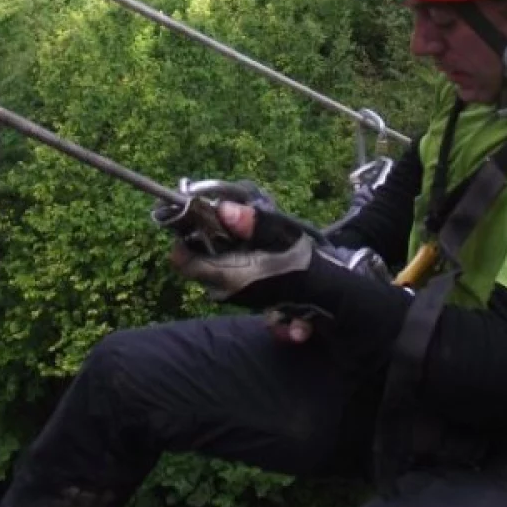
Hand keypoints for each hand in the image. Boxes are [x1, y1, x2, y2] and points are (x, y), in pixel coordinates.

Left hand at [174, 202, 312, 342]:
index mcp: (226, 275)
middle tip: (226, 223)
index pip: (182, 260)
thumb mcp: (281, 234)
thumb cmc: (301, 263)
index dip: (184, 236)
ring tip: (243, 236)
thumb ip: (252, 222)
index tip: (196, 218)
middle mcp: (222, 290)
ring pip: (209, 267)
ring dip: (219, 249)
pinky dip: (230, 260)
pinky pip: (223, 275)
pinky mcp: (241, 297)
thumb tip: (223, 209)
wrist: (324, 296)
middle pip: (195, 261)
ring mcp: (231, 296)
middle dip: (205, 240)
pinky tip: (250, 252)